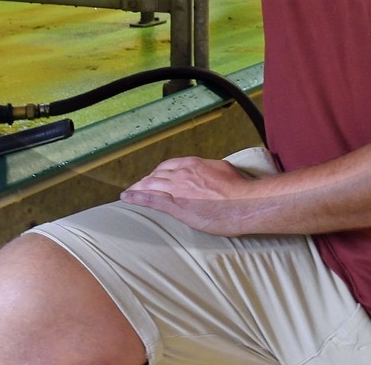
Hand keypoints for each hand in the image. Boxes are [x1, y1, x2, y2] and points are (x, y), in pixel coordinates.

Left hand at [120, 156, 261, 235]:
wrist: (243, 203)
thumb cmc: (238, 188)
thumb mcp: (223, 169)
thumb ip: (209, 169)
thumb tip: (206, 171)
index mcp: (193, 164)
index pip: (168, 165)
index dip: (159, 171)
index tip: (155, 176)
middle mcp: (181, 174)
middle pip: (156, 175)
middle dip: (146, 180)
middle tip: (139, 186)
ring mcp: (177, 189)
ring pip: (150, 185)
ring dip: (138, 188)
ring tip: (129, 192)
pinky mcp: (176, 206)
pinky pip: (150, 199)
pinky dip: (136, 197)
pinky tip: (126, 197)